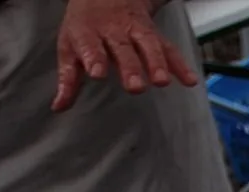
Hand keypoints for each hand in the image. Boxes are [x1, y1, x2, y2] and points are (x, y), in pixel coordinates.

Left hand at [53, 0, 199, 112]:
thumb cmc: (85, 26)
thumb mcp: (69, 46)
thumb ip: (67, 78)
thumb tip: (59, 107)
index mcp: (88, 32)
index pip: (90, 45)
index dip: (94, 58)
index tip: (97, 73)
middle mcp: (113, 31)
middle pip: (123, 48)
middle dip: (130, 66)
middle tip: (135, 86)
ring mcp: (136, 31)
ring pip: (148, 45)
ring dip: (156, 63)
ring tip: (162, 82)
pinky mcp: (154, 35)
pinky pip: (168, 48)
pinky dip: (180, 64)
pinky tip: (189, 80)